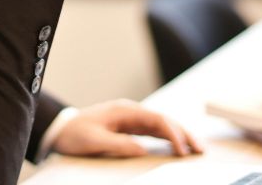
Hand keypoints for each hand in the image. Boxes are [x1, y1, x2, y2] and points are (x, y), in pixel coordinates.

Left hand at [51, 100, 204, 157]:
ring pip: (162, 126)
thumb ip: (119, 144)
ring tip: (196, 149)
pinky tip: (178, 147)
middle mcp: (132, 112)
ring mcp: (131, 119)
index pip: (157, 120)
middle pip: (165, 121)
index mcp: (125, 111)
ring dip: (179, 136)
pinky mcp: (129, 128)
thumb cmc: (75, 133)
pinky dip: (168, 139)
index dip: (173, 134)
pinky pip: (154, 132)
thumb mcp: (94, 141)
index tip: (182, 150)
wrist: (60, 128)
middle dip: (184, 134)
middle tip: (200, 149)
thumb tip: (143, 150)